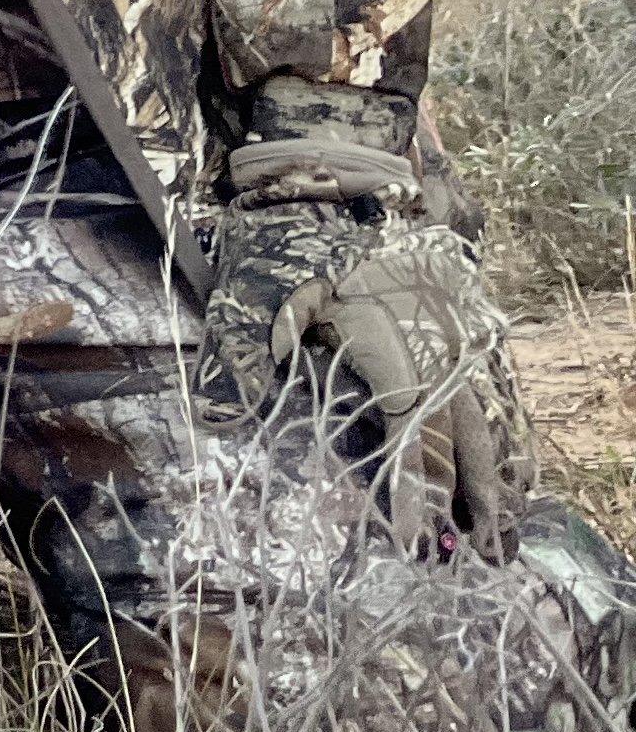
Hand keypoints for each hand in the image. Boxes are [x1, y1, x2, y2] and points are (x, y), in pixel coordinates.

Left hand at [206, 189, 513, 550]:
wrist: (340, 172)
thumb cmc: (292, 236)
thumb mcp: (256, 291)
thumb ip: (242, 356)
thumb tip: (219, 418)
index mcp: (396, 349)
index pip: (413, 438)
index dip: (416, 495)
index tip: (418, 544)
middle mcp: (442, 348)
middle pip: (468, 440)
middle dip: (475, 503)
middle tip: (481, 560)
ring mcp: (463, 335)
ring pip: (493, 420)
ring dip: (500, 477)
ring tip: (503, 532)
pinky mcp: (469, 323)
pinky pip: (497, 391)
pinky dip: (507, 435)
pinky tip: (513, 467)